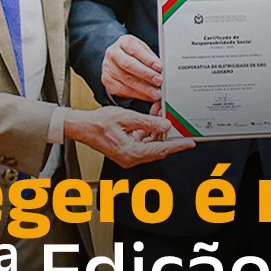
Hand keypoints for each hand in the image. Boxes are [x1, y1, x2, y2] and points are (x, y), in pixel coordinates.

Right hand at [65, 106, 192, 167]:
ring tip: (161, 112)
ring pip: (151, 144)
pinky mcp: (127, 149)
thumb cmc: (98, 123)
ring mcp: (129, 155)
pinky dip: (149, 130)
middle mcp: (131, 157)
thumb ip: (148, 122)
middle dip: (167, 134)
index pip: (161, 150)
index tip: (190, 142)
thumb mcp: (126, 118)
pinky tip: (151, 117)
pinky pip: (143, 141)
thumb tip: (165, 125)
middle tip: (176, 121)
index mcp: (131, 152)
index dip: (177, 146)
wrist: (81, 127)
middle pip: (158, 148)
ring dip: (157, 129)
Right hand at [101, 34, 162, 102]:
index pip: (135, 49)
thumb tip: (162, 69)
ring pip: (126, 80)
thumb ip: (151, 58)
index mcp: (123, 42)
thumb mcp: (143, 50)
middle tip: (159, 81)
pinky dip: (138, 94)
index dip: (147, 59)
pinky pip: (123, 90)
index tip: (159, 67)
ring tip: (156, 92)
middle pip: (128, 65)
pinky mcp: (108, 81)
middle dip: (146, 74)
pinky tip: (148, 96)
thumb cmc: (133, 54)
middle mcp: (113, 54)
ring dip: (143, 88)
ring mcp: (108, 68)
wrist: (117, 60)